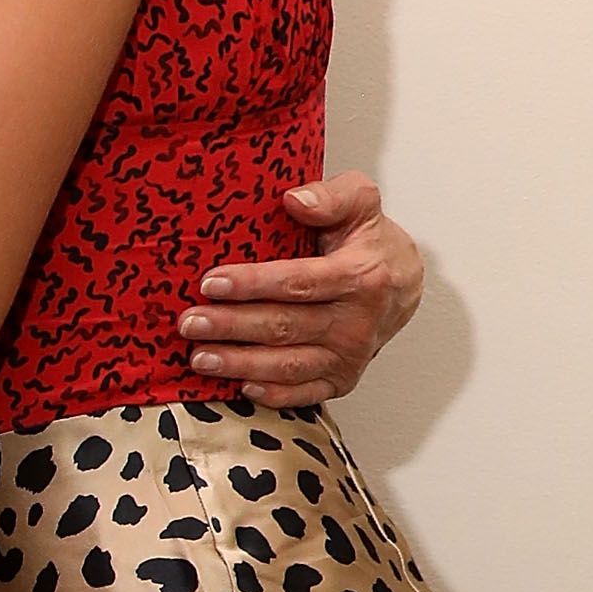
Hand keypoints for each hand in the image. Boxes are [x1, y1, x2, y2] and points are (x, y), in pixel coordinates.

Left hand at [183, 172, 426, 406]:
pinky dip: (274, 395)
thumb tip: (297, 200)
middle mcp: (356, 322)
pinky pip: (306, 392)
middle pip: (285, 326)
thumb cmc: (370, 241)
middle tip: (189, 323)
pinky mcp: (342, 378)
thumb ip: (332, 196)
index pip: (298, 282)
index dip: (252, 284)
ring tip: (200, 358)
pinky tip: (240, 387)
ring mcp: (350, 355)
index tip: (210, 282)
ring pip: (289, 365)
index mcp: (360, 277)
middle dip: (231, 326)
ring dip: (241, 364)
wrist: (403, 283)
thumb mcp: (359, 202)